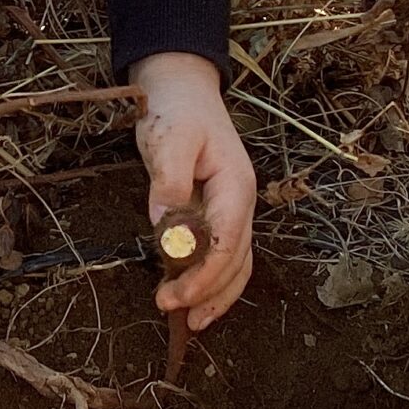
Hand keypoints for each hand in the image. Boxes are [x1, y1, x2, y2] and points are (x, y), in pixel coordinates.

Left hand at [128, 52, 254, 330]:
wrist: (182, 86)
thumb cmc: (176, 110)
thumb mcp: (169, 139)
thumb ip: (169, 182)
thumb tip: (165, 227)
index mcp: (236, 185)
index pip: (226, 243)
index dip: (203, 276)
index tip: (174, 297)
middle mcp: (243, 201)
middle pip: (237, 260)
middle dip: (208, 292)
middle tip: (171, 312)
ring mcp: (235, 207)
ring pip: (237, 262)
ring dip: (217, 294)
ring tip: (192, 323)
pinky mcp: (220, 210)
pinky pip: (225, 252)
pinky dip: (214, 278)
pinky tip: (196, 297)